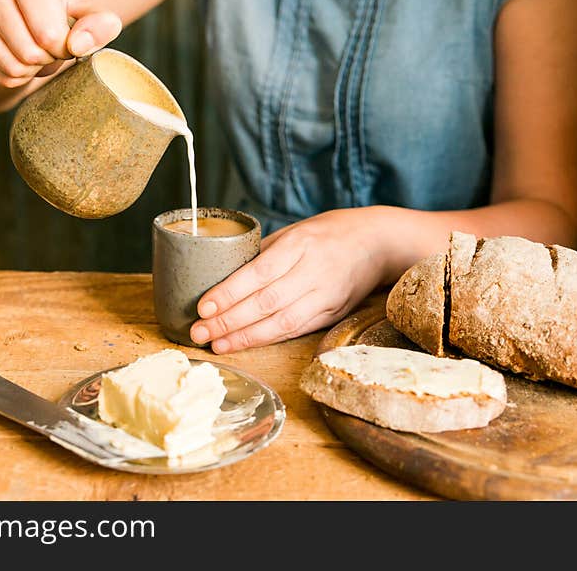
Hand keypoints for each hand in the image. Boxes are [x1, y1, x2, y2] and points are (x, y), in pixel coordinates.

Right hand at [0, 0, 121, 87]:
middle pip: (30, 54)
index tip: (68, 41)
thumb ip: (100, 24)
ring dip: (35, 70)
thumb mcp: (88, 13)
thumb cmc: (61, 12)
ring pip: (14, 67)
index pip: (49, 35)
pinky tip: (23, 60)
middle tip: (52, 49)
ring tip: (39, 53)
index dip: (66, 49)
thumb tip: (77, 45)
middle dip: (50, 59)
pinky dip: (19, 77)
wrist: (23, 13)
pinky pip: (1, 76)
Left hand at [189, 208, 388, 352]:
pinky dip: (269, 339)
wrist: (377, 243)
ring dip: (245, 337)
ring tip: (217, 344)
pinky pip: (296, 330)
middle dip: (228, 321)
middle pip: (265, 303)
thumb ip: (263, 255)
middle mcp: (314, 271)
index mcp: (300, 244)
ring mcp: (327, 295)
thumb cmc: (327, 233)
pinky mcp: (333, 314)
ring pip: (281, 323)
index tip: (203, 307)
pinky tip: (246, 344)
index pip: (258, 274)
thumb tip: (222, 278)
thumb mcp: (294, 232)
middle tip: (199, 332)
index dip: (229, 294)